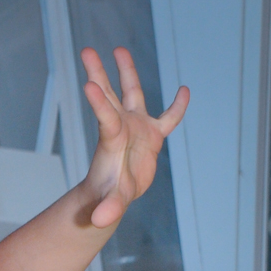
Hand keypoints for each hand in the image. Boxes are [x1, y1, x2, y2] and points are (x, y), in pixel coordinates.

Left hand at [80, 47, 189, 227]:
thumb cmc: (108, 196)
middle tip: (86, 51)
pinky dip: (178, 107)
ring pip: (131, 94)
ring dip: (126, 72)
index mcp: (112, 141)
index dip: (99, 103)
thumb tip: (99, 221)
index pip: (106, 118)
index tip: (88, 83)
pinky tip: (185, 90)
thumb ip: (107, 209)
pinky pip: (169, 117)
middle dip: (98, 73)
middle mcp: (122, 127)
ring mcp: (136, 127)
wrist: (114, 194)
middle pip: (109, 95)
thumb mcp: (110, 203)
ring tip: (118, 49)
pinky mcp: (152, 135)